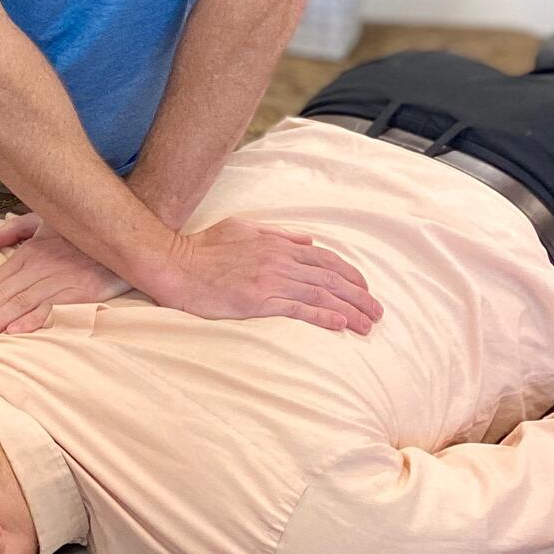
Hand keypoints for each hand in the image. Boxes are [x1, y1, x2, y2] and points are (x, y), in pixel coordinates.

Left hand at [0, 215, 132, 341]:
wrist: (124, 235)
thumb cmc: (82, 231)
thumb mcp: (46, 222)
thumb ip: (15, 230)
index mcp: (29, 254)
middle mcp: (39, 268)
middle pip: (0, 295)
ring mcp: (59, 282)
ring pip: (19, 304)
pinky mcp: (80, 294)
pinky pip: (52, 309)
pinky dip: (33, 319)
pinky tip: (15, 330)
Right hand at [153, 219, 382, 333]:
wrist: (176, 265)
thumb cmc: (204, 248)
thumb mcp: (243, 228)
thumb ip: (278, 234)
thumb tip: (307, 240)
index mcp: (277, 245)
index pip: (324, 259)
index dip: (349, 274)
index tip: (365, 289)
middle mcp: (279, 261)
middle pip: (330, 278)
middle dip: (358, 296)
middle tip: (377, 312)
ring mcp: (270, 281)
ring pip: (320, 294)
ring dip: (349, 310)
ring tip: (367, 324)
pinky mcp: (258, 301)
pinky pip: (298, 308)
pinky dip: (323, 316)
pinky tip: (341, 325)